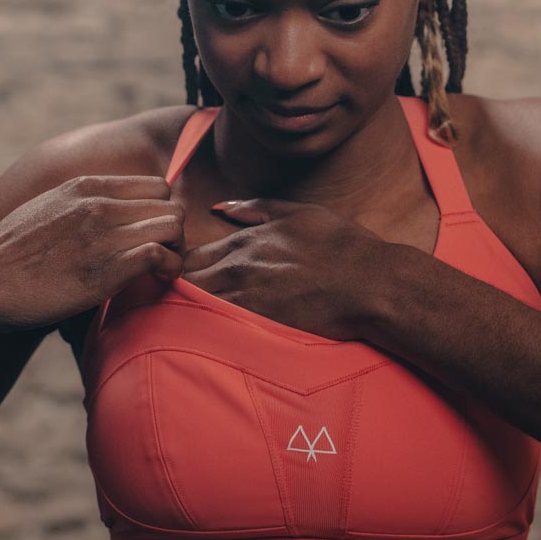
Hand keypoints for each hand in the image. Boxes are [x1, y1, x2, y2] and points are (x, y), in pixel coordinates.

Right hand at [0, 175, 184, 338]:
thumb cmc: (7, 258)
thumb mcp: (43, 212)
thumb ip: (76, 207)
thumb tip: (100, 216)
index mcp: (84, 186)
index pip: (155, 184)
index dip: (162, 211)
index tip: (153, 235)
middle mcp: (97, 204)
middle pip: (170, 204)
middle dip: (174, 232)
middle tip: (162, 257)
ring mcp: (102, 234)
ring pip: (173, 226)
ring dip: (175, 251)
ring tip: (160, 271)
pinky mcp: (106, 269)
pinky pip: (162, 256)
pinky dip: (168, 270)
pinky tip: (154, 282)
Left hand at [180, 197, 390, 341]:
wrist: (369, 283)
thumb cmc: (339, 246)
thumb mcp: (297, 213)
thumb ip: (254, 210)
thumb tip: (218, 208)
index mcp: (245, 240)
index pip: (189, 253)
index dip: (178, 264)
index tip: (176, 272)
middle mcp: (240, 267)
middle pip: (185, 279)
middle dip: (174, 286)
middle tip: (171, 297)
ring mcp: (248, 297)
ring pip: (195, 302)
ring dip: (186, 307)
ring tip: (180, 317)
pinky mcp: (259, 323)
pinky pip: (216, 326)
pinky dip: (205, 326)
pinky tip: (203, 332)